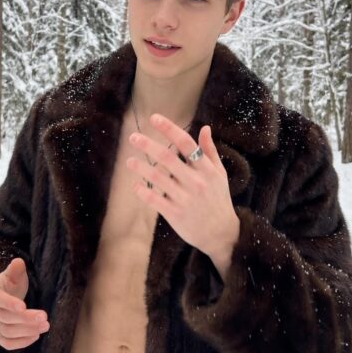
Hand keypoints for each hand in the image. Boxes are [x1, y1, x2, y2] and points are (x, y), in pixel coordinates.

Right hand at [0, 258, 49, 350]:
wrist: (7, 295)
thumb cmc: (12, 284)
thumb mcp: (15, 274)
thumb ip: (16, 269)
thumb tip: (18, 262)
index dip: (9, 303)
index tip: (24, 306)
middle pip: (4, 318)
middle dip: (25, 319)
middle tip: (44, 317)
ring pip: (6, 332)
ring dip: (26, 331)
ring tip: (45, 326)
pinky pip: (6, 343)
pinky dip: (21, 342)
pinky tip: (36, 336)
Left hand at [126, 113, 239, 277]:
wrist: (222, 234)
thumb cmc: (219, 200)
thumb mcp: (219, 174)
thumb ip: (209, 151)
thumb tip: (205, 127)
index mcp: (206, 169)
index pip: (186, 143)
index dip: (169, 129)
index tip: (154, 118)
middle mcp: (196, 181)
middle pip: (168, 158)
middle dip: (148, 145)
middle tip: (133, 137)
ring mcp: (185, 198)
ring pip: (158, 178)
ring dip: (141, 168)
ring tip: (129, 161)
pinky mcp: (175, 214)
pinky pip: (155, 200)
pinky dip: (144, 192)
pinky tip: (135, 185)